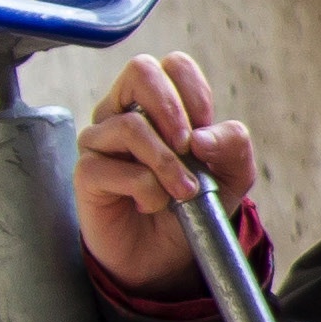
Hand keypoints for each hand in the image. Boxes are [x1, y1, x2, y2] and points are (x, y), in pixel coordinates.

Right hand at [76, 51, 256, 297]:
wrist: (168, 256)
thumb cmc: (193, 205)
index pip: (173, 65)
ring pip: (130, 125)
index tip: (206, 129)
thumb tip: (202, 136)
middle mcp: (124, 111)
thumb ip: (232, 145)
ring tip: (182, 192)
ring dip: (167, 163)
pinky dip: (146, 190)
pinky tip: (151, 205)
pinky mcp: (87, 173)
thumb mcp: (232, 176)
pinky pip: (114, 169)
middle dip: (173, 108)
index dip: (195, 93)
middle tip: (189, 148)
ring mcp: (101, 140)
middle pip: (140, 70)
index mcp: (159, 103)